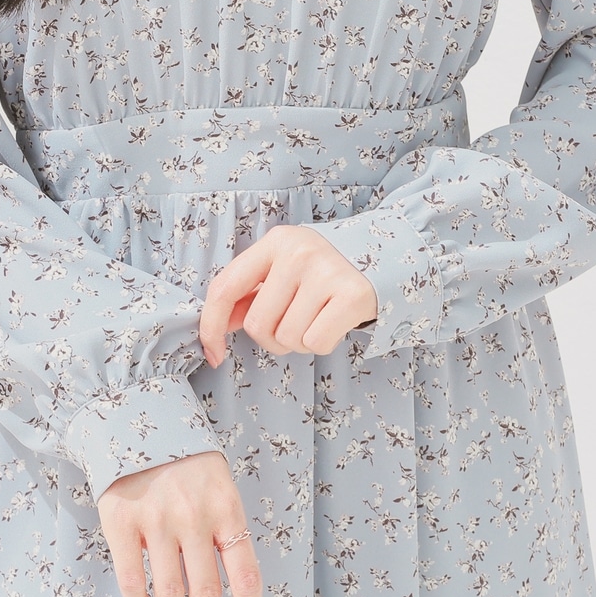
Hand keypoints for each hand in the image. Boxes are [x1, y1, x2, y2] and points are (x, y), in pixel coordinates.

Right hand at [97, 451, 263, 596]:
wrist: (138, 425)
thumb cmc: (187, 466)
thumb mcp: (219, 488)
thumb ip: (224, 530)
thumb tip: (230, 588)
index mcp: (226, 509)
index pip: (245, 574)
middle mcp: (194, 517)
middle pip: (204, 592)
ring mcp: (156, 520)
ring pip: (169, 592)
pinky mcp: (121, 522)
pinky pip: (132, 581)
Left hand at [199, 225, 377, 366]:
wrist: (384, 262)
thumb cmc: (322, 274)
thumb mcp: (282, 272)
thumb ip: (247, 296)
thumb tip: (214, 329)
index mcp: (274, 242)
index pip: (224, 288)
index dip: (211, 327)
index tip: (214, 354)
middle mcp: (298, 252)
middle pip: (258, 325)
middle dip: (272, 338)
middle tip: (295, 322)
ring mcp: (326, 271)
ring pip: (288, 339)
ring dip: (300, 342)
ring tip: (317, 319)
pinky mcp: (352, 294)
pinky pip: (316, 344)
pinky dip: (323, 344)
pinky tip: (333, 324)